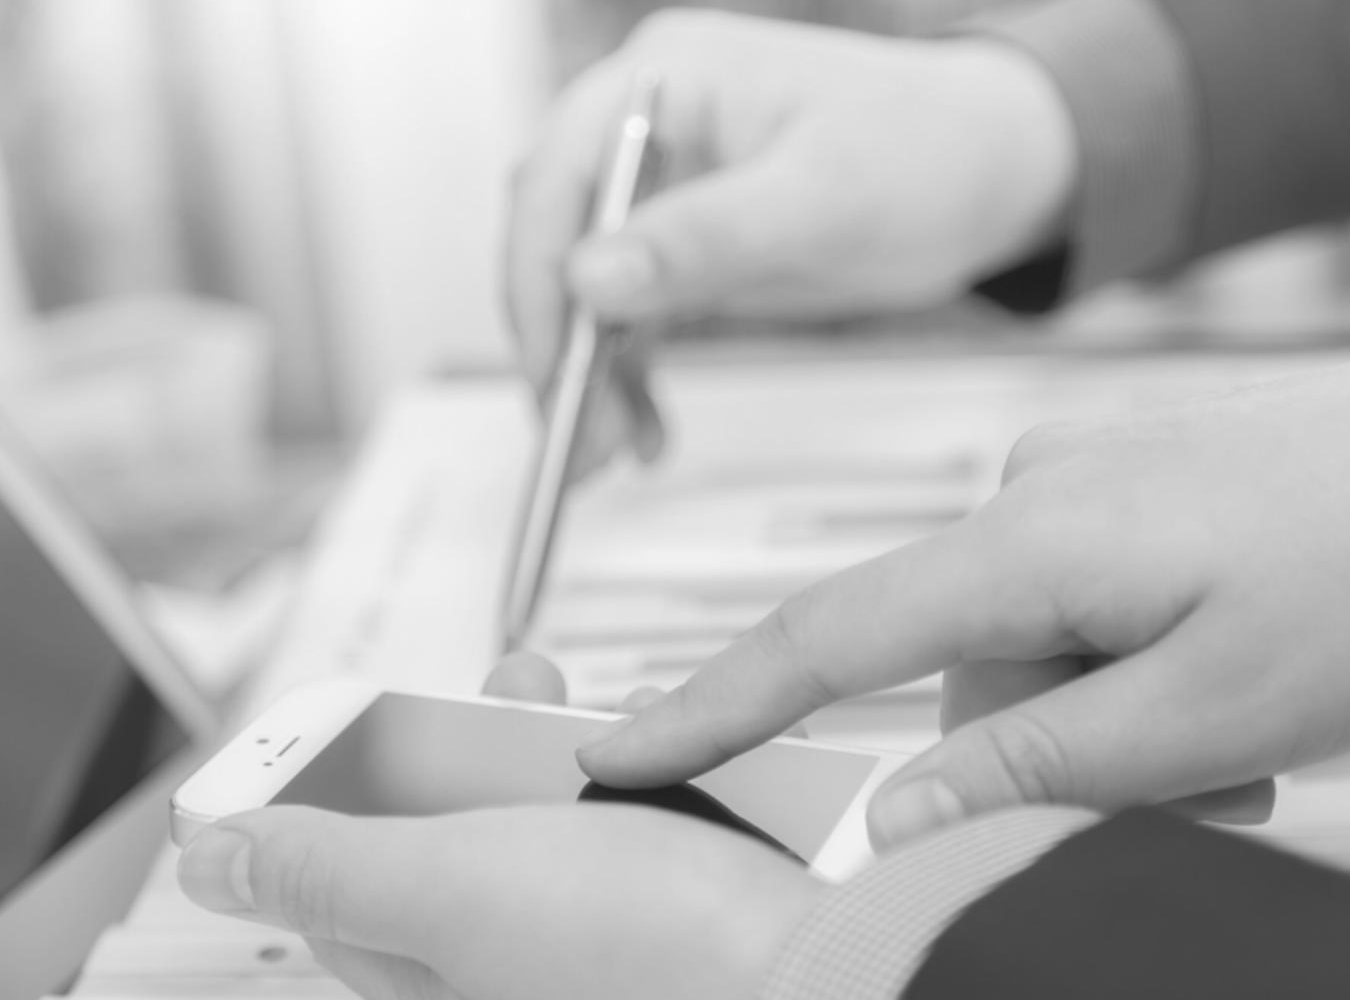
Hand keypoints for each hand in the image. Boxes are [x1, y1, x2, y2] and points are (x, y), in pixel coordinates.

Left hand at [176, 660, 820, 999]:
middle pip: (448, 842)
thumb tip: (213, 858)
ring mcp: (593, 934)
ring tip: (576, 702)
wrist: (822, 962)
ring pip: (538, 821)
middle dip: (456, 749)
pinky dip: (630, 772)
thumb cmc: (650, 948)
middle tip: (481, 691)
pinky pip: (620, 825)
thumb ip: (331, 866)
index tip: (338, 726)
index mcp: (439, 973)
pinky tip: (656, 741)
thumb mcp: (455, 885)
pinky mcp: (667, 903)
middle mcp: (512, 965)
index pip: (339, 891)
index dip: (329, 799)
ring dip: (546, 749)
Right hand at [506, 9, 1075, 458]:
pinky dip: (627, 375)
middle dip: (558, 343)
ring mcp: (666, 189)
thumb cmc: (927, 152)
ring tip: (602, 454)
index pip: (555, 175)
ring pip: (583, 290)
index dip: (538, 277)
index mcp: (666, 79)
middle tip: (575, 435)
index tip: (553, 368)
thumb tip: (586, 280)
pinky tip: (643, 429)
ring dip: (585, 374)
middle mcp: (650, 127)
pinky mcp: (688, 245)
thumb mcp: (820, 202)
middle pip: (555, 236)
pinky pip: (630, 316)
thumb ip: (703, 239)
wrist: (990, 173)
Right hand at [577, 328, 1349, 848]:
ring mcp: (1075, 477)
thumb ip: (1031, 767)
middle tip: (1206, 781)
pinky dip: (1129, 662)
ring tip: (1250, 726)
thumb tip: (885, 815)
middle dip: (1051, 754)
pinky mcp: (1119, 484)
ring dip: (1110, 715)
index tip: (619, 755)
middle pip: (959, 677)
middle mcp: (1029, 487)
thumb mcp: (1207, 711)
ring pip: (1027, 651)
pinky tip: (1229, 664)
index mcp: (1030, 539)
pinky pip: (1074, 603)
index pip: (822, 636)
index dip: (710, 706)